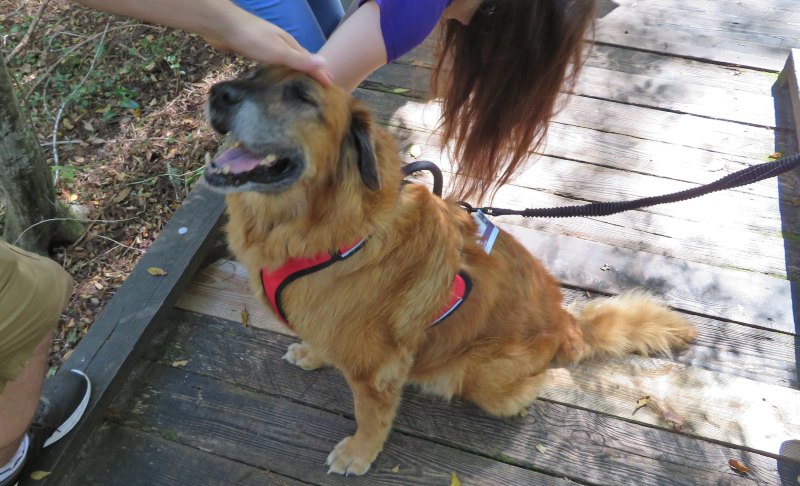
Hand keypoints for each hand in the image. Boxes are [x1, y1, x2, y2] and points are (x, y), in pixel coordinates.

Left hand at [207, 6, 333, 86]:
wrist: (221, 25)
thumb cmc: (251, 38)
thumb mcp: (279, 51)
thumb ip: (300, 59)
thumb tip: (325, 63)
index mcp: (289, 43)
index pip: (310, 61)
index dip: (321, 73)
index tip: (331, 87)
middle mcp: (280, 43)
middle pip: (300, 59)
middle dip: (311, 72)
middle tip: (319, 88)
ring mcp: (266, 46)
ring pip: (285, 61)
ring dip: (295, 72)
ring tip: (300, 86)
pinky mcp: (253, 50)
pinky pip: (271, 64)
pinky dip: (278, 72)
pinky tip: (274, 78)